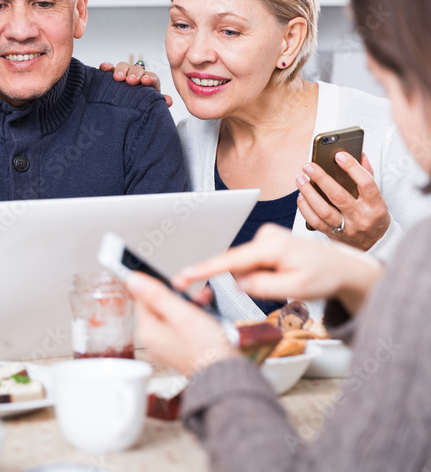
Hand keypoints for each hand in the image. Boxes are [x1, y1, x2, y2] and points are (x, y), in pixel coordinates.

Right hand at [101, 61, 172, 106]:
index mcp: (149, 83)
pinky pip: (109, 69)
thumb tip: (168, 101)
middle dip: (134, 74)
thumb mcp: (150, 106)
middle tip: (131, 81)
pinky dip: (107, 67)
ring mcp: (124, 75)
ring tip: (118, 77)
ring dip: (121, 70)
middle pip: (137, 70)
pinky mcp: (111, 76)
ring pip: (124, 67)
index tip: (145, 81)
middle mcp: (136, 76)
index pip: (151, 77)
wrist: (126, 112)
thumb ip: (158, 103)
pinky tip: (104, 68)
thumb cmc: (140, 107)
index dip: (149, 78)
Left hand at [126, 273, 238, 376]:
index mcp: (147, 332)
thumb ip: (156, 295)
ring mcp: (164, 347)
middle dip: (177, 297)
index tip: (177, 286)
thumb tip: (133, 280)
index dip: (160, 287)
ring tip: (204, 304)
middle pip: (157, 307)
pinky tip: (205, 316)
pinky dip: (191, 319)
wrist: (226, 373)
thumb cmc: (207, 348)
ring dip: (187, 306)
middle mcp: (152, 341)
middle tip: (195, 296)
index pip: (141, 298)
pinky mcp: (177, 350)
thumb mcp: (182, 313)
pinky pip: (179, 327)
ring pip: (170, 315)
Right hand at [174, 224, 383, 314]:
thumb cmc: (324, 275)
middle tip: (282, 284)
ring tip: (286, 277)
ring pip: (244, 267)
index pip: (231, 260)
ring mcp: (265, 237)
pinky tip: (282, 272)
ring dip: (260, 278)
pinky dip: (263, 273)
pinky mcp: (265, 242)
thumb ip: (263, 287)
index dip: (205, 270)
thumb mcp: (295, 289)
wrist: (340, 267)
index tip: (184, 276)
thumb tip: (240, 282)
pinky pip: (251, 264)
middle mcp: (266, 236)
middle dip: (252, 282)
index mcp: (272, 246)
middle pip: (238, 267)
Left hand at [296, 152, 389, 249]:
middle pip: (339, 196)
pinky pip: (315, 222)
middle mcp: (361, 217)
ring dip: (308, 193)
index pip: (366, 184)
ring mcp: (346, 228)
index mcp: (376, 205)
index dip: (352, 168)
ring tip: (300, 179)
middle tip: (308, 166)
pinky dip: (305, 208)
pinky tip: (301, 196)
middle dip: (321, 179)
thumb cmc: (373, 215)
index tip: (339, 155)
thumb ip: (368, 175)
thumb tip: (361, 155)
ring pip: (324, 210)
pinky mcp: (333, 236)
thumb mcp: (377, 197)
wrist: (374, 244)